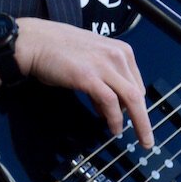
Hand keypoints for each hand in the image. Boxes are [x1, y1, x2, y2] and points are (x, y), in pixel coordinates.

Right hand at [0, 18, 154, 147]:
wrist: (33, 42)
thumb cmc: (57, 51)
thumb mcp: (91, 60)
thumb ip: (104, 79)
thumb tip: (108, 105)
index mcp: (121, 51)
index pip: (137, 83)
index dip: (137, 105)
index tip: (136, 119)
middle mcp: (118, 56)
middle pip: (138, 93)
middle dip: (144, 118)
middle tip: (147, 138)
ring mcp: (104, 66)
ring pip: (131, 98)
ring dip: (138, 123)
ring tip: (138, 139)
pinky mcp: (89, 76)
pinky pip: (110, 102)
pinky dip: (115, 118)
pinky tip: (114, 128)